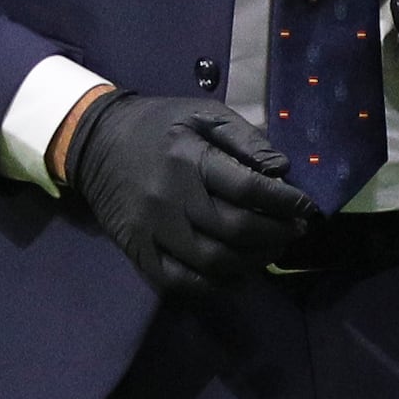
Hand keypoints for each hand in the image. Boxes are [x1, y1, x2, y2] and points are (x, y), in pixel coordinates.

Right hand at [62, 89, 313, 293]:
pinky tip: (237, 274)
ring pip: (213, 261)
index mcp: (188, 159)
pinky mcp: (138, 251)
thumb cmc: (158, 125)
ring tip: (271, 250)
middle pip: (236, 230)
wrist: (93, 141)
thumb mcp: (202, 113)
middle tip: (294, 230)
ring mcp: (152, 230)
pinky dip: (215, 285)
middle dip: (276, 234)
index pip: (249, 189)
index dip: (285, 203)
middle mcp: (170, 198)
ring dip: (253, 262)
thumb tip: (282, 170)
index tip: (305, 207)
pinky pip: (181, 281)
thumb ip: (245, 139)